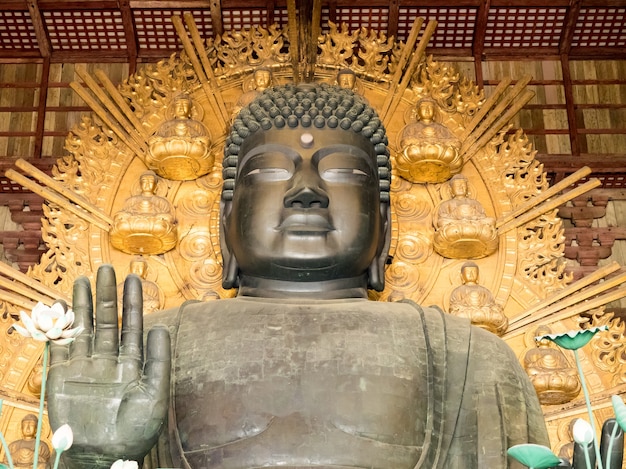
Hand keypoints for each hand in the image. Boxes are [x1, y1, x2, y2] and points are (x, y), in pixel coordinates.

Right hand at [47, 265, 170, 467]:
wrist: (104, 458)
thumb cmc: (135, 431)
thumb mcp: (155, 394)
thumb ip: (158, 361)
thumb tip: (160, 327)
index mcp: (132, 364)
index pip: (132, 326)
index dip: (133, 302)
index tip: (133, 278)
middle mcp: (108, 361)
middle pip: (107, 321)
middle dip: (107, 296)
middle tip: (107, 269)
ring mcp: (85, 367)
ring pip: (83, 328)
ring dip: (83, 305)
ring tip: (84, 279)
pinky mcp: (63, 377)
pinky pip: (61, 348)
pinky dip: (60, 329)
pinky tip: (61, 309)